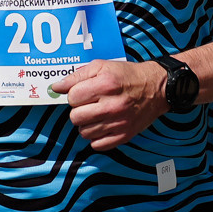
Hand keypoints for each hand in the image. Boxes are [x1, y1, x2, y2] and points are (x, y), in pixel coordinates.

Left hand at [52, 59, 168, 151]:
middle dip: (78, 110)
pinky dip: (96, 137)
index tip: (83, 93)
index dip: (74, 95)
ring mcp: (119, 122)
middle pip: (76, 117)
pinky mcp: (124, 135)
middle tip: (89, 104)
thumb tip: (55, 87)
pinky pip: (97, 145)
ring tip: (97, 114)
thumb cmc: (127, 76)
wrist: (157, 88)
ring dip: (87, 124)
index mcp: (105, 85)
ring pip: (84, 132)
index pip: (72, 97)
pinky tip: (103, 125)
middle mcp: (112, 105)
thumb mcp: (102, 66)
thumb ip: (77, 76)